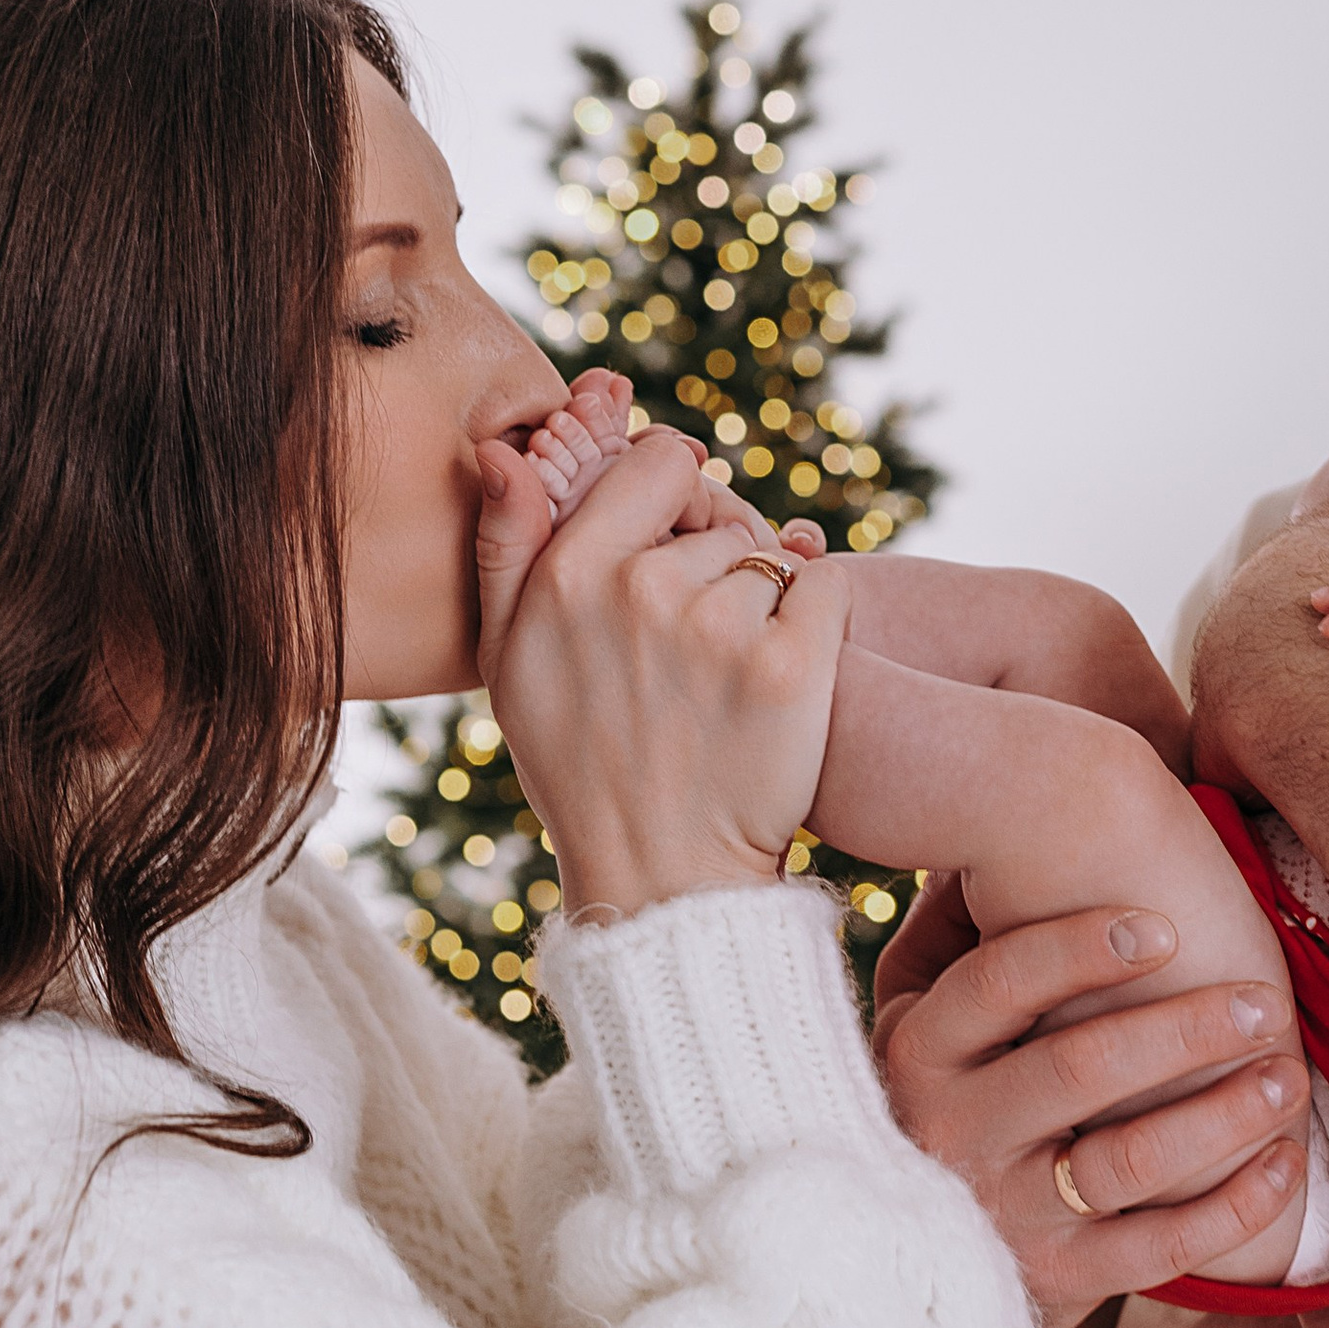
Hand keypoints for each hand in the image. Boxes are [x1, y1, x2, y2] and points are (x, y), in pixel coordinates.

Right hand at [480, 427, 848, 912]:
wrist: (665, 876)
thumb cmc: (582, 766)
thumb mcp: (510, 662)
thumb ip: (504, 547)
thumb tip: (503, 451)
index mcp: (569, 576)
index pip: (657, 462)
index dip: (673, 500)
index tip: (671, 552)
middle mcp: (641, 588)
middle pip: (718, 516)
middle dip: (715, 565)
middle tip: (695, 651)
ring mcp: (720, 624)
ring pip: (768, 557)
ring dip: (761, 604)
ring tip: (727, 683)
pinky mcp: (792, 662)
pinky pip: (825, 585)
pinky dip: (817, 623)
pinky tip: (779, 680)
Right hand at [871, 878, 1312, 1327]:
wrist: (932, 1253)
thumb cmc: (968, 1091)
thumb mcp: (938, 1021)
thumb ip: (968, 936)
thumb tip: (1014, 834)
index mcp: (919, 1052)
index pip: (997, 983)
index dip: (1082, 946)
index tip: (1168, 925)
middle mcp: (950, 1132)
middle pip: (1078, 1068)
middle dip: (1185, 1030)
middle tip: (1265, 1004)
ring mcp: (1003, 1212)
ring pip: (1127, 1159)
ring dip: (1222, 1115)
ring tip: (1287, 1076)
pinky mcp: (1057, 1281)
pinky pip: (1160, 1247)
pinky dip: (1233, 1205)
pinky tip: (1285, 1163)